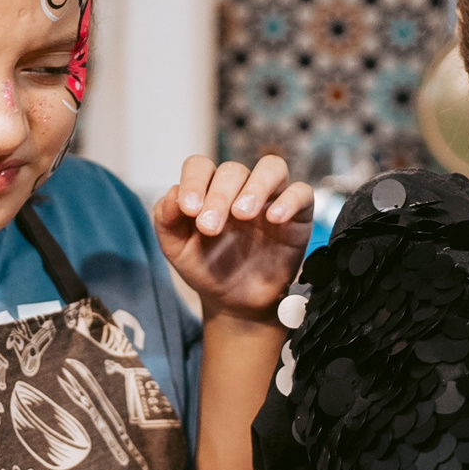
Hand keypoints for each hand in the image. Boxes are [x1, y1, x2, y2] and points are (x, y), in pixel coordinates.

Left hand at [156, 154, 313, 322]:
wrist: (236, 303)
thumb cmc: (207, 269)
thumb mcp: (177, 249)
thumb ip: (167, 219)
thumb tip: (173, 194)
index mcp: (208, 190)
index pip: (200, 166)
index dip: (194, 181)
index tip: (189, 209)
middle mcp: (240, 188)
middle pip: (233, 170)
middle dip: (220, 196)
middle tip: (210, 227)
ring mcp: (270, 198)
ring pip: (271, 167)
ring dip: (255, 187)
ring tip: (243, 214)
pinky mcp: (297, 214)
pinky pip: (301, 193)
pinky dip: (289, 200)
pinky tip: (274, 219)